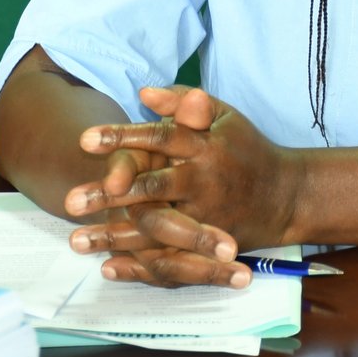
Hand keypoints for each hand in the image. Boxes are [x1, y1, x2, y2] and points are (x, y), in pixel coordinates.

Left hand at [66, 87, 302, 285]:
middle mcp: (202, 180)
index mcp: (205, 145)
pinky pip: (169, 257)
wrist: (287, 194)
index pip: (158, 137)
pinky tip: (106, 264)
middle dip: (109, 195)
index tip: (85, 139)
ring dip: (113, 235)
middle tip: (70, 200)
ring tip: (75, 239)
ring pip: (153, 227)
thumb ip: (184, 102)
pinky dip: (138, 264)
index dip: (123, 138)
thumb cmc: (248, 149)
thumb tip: (143, 92)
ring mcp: (205, 215)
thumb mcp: (225, 116)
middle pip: (150, 187)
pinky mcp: (208, 245)